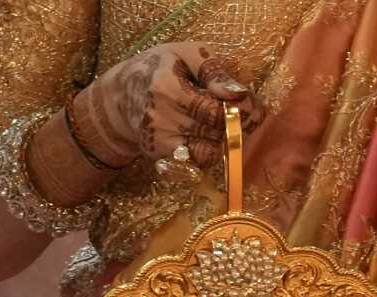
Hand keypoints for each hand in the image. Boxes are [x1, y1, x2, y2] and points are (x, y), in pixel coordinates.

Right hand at [74, 43, 264, 168]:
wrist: (122, 94)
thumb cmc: (161, 68)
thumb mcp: (186, 54)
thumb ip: (214, 71)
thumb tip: (239, 92)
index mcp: (166, 86)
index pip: (216, 111)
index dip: (241, 111)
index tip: (254, 107)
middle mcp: (159, 117)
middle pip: (216, 133)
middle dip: (238, 125)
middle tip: (246, 115)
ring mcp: (157, 140)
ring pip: (210, 152)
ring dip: (224, 140)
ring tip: (224, 123)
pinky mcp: (159, 156)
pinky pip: (197, 163)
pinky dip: (209, 151)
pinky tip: (206, 135)